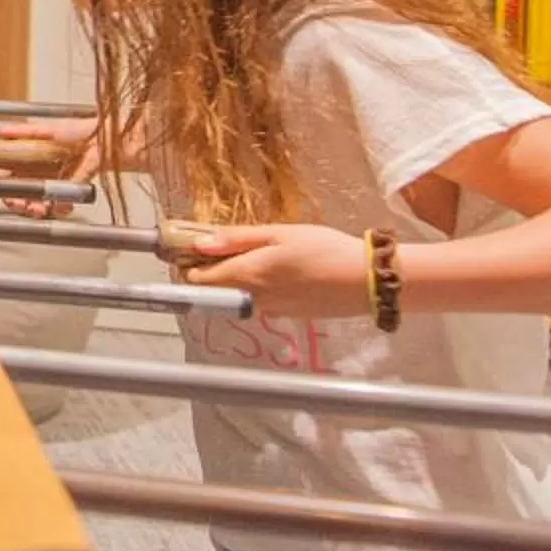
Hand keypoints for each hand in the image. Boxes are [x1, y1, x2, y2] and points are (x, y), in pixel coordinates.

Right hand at [0, 116, 100, 220]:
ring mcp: (51, 184)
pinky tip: (63, 206)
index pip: (3, 176)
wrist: (103, 140)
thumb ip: (24, 132)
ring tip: (40, 209)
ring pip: (35, 204)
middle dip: (15, 203)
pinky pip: (59, 207)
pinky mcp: (68, 192)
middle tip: (19, 205)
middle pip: (16, 194)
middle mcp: (36, 173)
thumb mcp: (48, 129)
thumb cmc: (78, 130)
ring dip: (35, 210)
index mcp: (26, 157)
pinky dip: (59, 209)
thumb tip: (2, 131)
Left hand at [178, 223, 377, 317]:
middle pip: (218, 290)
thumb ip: (237, 239)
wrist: (367, 281)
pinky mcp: (292, 316)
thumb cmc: (324, 248)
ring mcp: (274, 311)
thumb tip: (198, 244)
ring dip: (234, 280)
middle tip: (215, 249)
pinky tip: (276, 272)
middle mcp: (255, 299)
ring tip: (249, 256)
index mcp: (248, 276)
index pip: (202, 280)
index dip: (187, 267)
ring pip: (240, 297)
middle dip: (208, 272)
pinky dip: (257, 288)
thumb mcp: (279, 233)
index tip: (183, 252)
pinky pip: (262, 302)